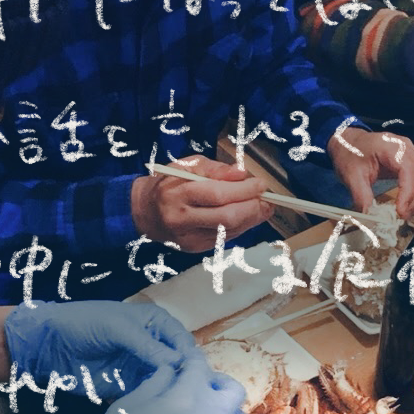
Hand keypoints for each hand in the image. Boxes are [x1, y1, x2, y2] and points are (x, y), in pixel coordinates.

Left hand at [3, 301, 198, 399]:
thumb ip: (148, 347)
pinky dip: (152, 403)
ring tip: (179, 408)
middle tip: (192, 396)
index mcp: (156, 324)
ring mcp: (140, 367)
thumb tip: (179, 363)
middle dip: (185, 378)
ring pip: (165, 382)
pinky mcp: (126, 385)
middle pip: (178, 364)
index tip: (198, 376)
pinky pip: (145, 395)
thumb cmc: (85, 323)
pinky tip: (158, 413)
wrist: (48, 343)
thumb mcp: (118, 329)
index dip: (191, 357)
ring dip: (170, 393)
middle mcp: (154, 346)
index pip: (183, 342)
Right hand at [131, 154, 272, 251]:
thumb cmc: (170, 183)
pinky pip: (226, 237)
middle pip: (226, 217)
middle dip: (253, 208)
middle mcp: (181, 219)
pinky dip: (241, 226)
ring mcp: (189, 238)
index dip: (244, 191)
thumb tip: (241, 173)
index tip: (261, 184)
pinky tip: (248, 216)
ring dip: (252, 219)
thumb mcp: (188, 165)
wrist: (146, 211)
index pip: (217, 195)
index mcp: (177, 194)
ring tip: (264, 206)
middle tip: (268, 199)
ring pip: (229, 231)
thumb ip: (215, 169)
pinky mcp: (195, 248)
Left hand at [328, 127, 413, 217]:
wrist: (348, 140)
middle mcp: (409, 146)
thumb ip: (361, 195)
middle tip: (409, 216)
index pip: (409, 171)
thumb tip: (370, 215)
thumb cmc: (350, 155)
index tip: (401, 212)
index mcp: (393, 148)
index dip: (409, 193)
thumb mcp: (351, 175)